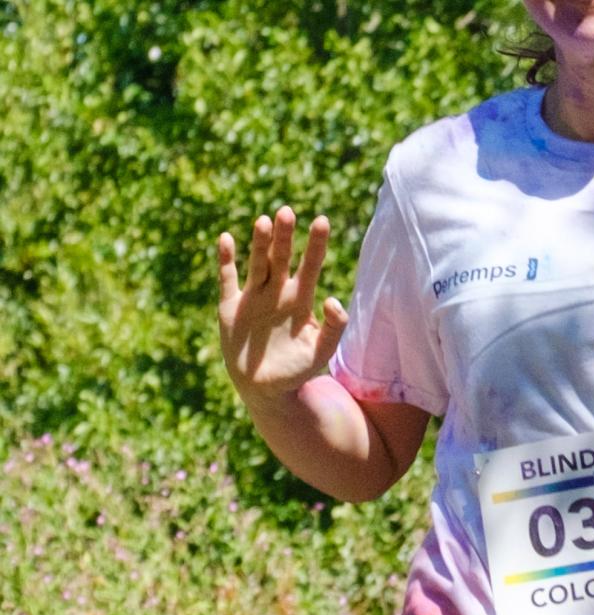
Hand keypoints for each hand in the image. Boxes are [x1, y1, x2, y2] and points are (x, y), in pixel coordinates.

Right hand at [217, 206, 346, 410]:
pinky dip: (226, 261)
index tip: (322, 221)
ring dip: (259, 243)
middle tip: (286, 212)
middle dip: (284, 236)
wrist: (265, 389)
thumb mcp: (320, 353)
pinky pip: (227, 279)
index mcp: (300, 300)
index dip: (316, 245)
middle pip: (282, 258)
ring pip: (257, 263)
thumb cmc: (297, 371)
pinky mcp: (230, 307)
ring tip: (263, 221)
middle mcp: (277, 292)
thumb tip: (334, 301)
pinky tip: (226, 239)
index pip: (310, 266)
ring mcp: (253, 297)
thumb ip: (333, 329)